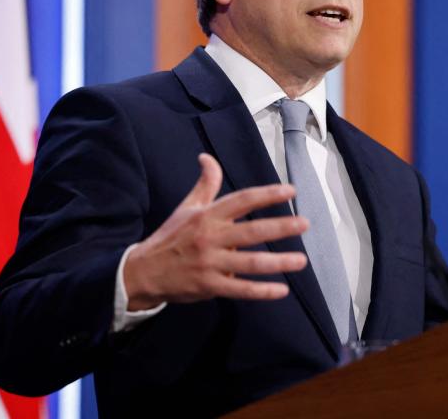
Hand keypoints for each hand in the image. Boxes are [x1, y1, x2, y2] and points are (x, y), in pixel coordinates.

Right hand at [123, 153, 307, 309]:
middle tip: (305, 223)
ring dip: (278, 262)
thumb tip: (207, 157)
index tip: (291, 191)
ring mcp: (210, 263)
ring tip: (301, 260)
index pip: (242, 200)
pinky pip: (240, 290)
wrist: (143, 272)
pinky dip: (261, 291)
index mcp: (207, 215)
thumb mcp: (187, 207)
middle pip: (251, 231)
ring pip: (250, 263)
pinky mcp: (209, 286)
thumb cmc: (171, 237)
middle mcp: (210, 237)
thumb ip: (205, 184)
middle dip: (280, 227)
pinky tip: (282, 290)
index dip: (267, 194)